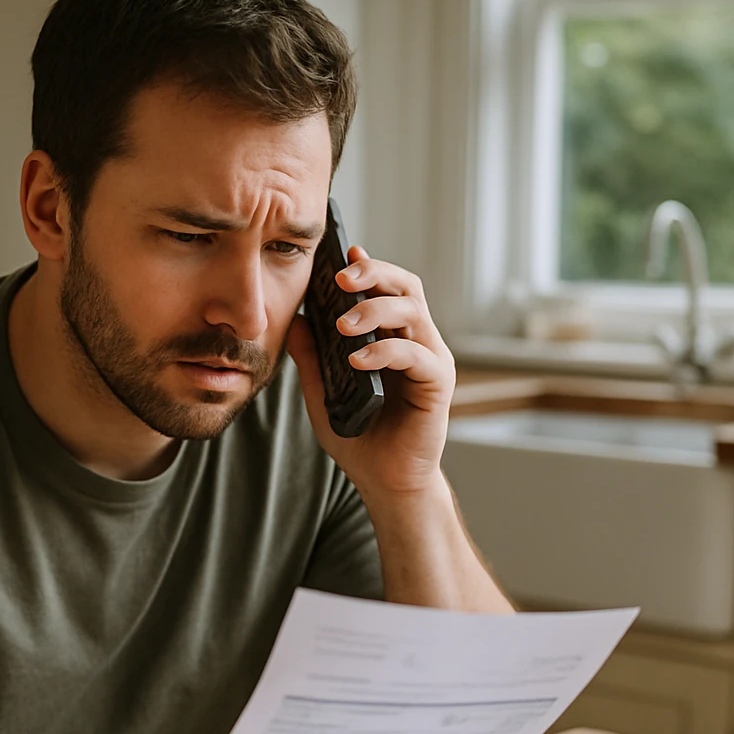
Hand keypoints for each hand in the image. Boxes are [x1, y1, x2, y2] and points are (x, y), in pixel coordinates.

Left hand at [286, 245, 455, 496]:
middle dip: (374, 273)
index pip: (384, 287)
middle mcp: (416, 340)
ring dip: (376, 309)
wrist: (384, 482)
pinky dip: (386, 351)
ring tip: (343, 325)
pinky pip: (417, 354)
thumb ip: (311, 357)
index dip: (367, 266)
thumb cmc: (359, 438)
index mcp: (391, 336)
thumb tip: (294, 318)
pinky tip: (358, 360)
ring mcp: (430, 359)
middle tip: (342, 276)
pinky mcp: (438, 383)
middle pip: (404, 286)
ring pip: (413, 311)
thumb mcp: (322, 392)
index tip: (343, 251)